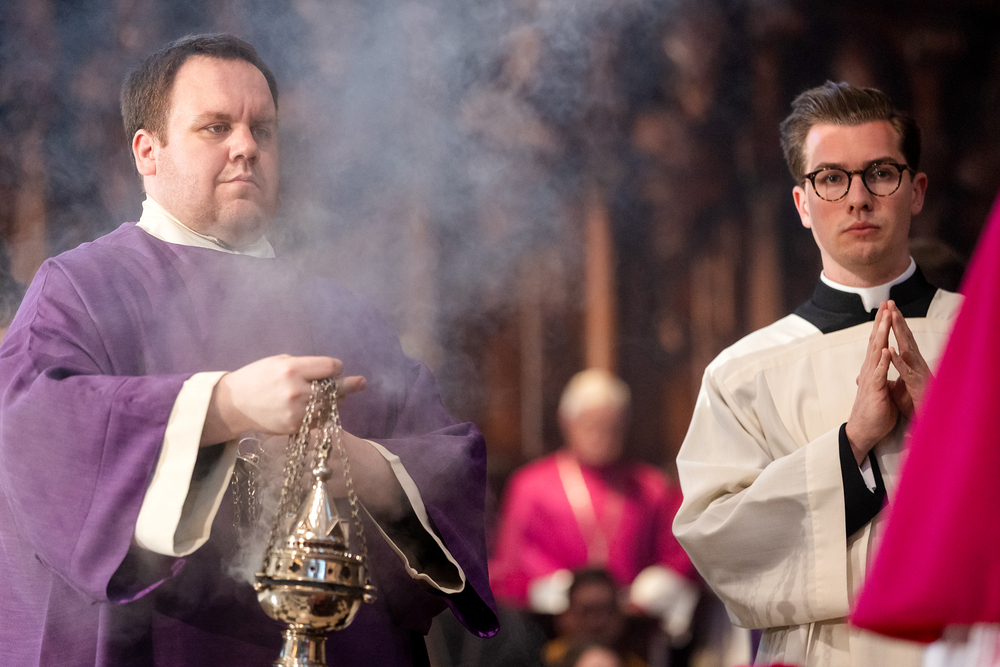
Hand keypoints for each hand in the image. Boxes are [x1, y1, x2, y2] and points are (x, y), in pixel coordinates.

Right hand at [202, 354, 365, 444]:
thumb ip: (306, 366)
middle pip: (335, 389)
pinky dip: (325, 414)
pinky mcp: (295, 427)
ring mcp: (296, 412)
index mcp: (292, 369)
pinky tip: (323, 408)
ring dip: (337, 401)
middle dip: (348, 385)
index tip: (336, 369)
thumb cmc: (259, 377)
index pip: (331, 367)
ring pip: (331, 406)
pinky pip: (320, 420)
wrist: (236, 403)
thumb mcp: (280, 361)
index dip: (337, 367)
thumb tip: (331, 372)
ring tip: (339, 396)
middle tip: (361, 382)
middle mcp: (296, 391)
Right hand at [845, 303, 897, 464]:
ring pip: (876, 351)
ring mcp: (871, 378)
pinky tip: (885, 348)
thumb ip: (880, 376)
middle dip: (881, 321)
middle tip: (886, 302)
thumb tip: (879, 368)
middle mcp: (869, 369)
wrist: (863, 430)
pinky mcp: (874, 390)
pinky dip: (882, 360)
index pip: (877, 342)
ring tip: (886, 317)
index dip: (882, 326)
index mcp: (873, 369)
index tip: (887, 309)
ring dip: (881, 334)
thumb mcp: (880, 389)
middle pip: (875, 340)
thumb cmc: (874, 411)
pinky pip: (879, 372)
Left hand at [886, 301, 931, 417]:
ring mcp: (916, 371)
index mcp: (909, 361)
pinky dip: (898, 361)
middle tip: (890, 303)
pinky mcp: (915, 383)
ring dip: (899, 333)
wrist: (927, 417)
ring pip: (907, 348)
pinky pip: (905, 370)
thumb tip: (881, 368)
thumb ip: (891, 374)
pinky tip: (891, 350)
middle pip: (905, 337)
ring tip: (892, 317)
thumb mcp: (898, 385)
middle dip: (897, 320)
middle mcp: (914, 362)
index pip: (900, 338)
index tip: (886, 309)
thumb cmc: (915, 400)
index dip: (893, 324)